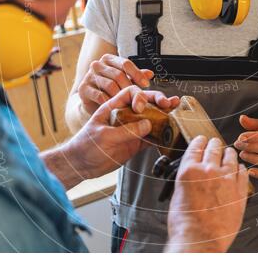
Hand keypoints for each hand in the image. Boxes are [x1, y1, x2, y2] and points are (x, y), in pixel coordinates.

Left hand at [50, 86, 178, 187]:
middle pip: (145, 103)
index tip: (141, 108)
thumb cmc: (85, 146)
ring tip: (176, 111)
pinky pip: (151, 137)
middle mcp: (125, 115)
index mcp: (113, 107)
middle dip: (158, 101)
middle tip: (169, 103)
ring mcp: (131, 129)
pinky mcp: (135, 143)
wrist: (80, 165)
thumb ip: (126, 131)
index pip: (130, 93)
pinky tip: (171, 131)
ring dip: (164, 115)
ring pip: (151, 118)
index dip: (140, 97)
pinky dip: (162, 134)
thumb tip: (147, 125)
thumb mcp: (104, 137)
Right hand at [77, 54, 154, 113]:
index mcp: (109, 59)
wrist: (92, 103)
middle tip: (137, 99)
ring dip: (121, 97)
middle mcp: (97, 65)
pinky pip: (100, 95)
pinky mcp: (83, 88)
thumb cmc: (111, 90)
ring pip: (110, 85)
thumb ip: (136, 76)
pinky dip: (110, 102)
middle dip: (130, 88)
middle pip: (118, 75)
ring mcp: (89, 76)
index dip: (137, 74)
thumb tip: (150, 74)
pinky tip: (116, 108)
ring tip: (129, 104)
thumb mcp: (125, 82)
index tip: (146, 85)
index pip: (125, 63)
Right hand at [166, 136, 248, 252]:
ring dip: (229, 153)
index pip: (196, 147)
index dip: (200, 141)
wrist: (200, 240)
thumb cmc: (185, 224)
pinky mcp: (239, 190)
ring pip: (230, 156)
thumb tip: (192, 176)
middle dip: (215, 145)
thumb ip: (187, 181)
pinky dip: (240, 169)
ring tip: (229, 153)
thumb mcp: (178, 195)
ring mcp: (226, 179)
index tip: (202, 140)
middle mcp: (208, 170)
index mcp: (189, 171)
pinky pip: (242, 172)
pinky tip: (239, 169)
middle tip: (216, 145)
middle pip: (214, 148)